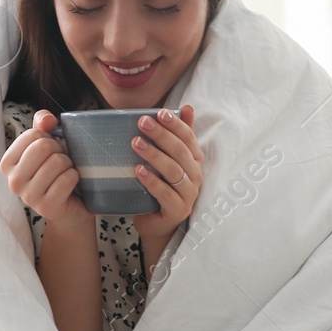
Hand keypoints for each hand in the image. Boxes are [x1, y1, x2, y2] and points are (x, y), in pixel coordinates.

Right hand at [0, 109, 94, 230]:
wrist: (70, 207)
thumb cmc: (56, 172)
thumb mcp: (46, 144)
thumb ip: (42, 124)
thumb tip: (47, 119)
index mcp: (7, 163)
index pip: (33, 134)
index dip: (50, 138)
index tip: (51, 151)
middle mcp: (13, 181)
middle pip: (44, 146)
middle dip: (60, 150)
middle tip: (62, 162)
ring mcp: (28, 197)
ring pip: (57, 162)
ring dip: (69, 164)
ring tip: (65, 172)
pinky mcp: (46, 207)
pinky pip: (66, 179)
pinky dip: (74, 177)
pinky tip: (71, 184)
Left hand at [130, 104, 201, 240]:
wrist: (157, 222)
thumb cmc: (162, 187)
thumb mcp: (168, 160)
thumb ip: (176, 136)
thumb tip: (188, 107)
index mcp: (194, 161)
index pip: (188, 138)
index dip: (175, 125)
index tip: (159, 113)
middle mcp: (195, 176)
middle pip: (180, 152)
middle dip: (162, 135)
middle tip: (142, 123)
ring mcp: (188, 194)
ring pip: (174, 171)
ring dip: (154, 155)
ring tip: (136, 143)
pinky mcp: (177, 210)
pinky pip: (165, 193)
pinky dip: (152, 181)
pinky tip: (138, 171)